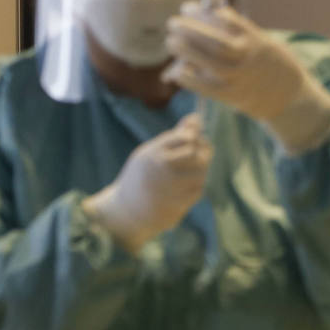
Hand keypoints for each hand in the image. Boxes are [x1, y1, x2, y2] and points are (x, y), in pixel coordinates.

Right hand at [82, 114, 212, 252]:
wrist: (126, 212)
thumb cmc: (141, 177)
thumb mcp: (150, 153)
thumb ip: (174, 136)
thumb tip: (197, 117)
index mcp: (152, 155)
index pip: (186, 137)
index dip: (194, 135)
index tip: (193, 138)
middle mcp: (161, 171)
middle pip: (197, 153)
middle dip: (203, 149)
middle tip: (200, 150)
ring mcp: (171, 190)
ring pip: (201, 171)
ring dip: (201, 168)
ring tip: (191, 168)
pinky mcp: (178, 205)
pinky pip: (199, 189)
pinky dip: (196, 184)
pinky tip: (186, 184)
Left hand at [164, 5, 329, 151]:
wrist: (289, 97)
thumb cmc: (271, 64)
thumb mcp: (263, 42)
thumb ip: (239, 33)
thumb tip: (206, 16)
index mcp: (256, 41)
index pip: (229, 22)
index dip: (206, 13)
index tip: (190, 7)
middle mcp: (248, 59)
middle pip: (215, 43)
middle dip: (190, 30)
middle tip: (173, 22)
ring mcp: (240, 78)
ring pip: (209, 63)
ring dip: (186, 51)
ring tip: (171, 41)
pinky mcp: (232, 97)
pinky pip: (206, 88)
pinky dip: (189, 79)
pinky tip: (176, 72)